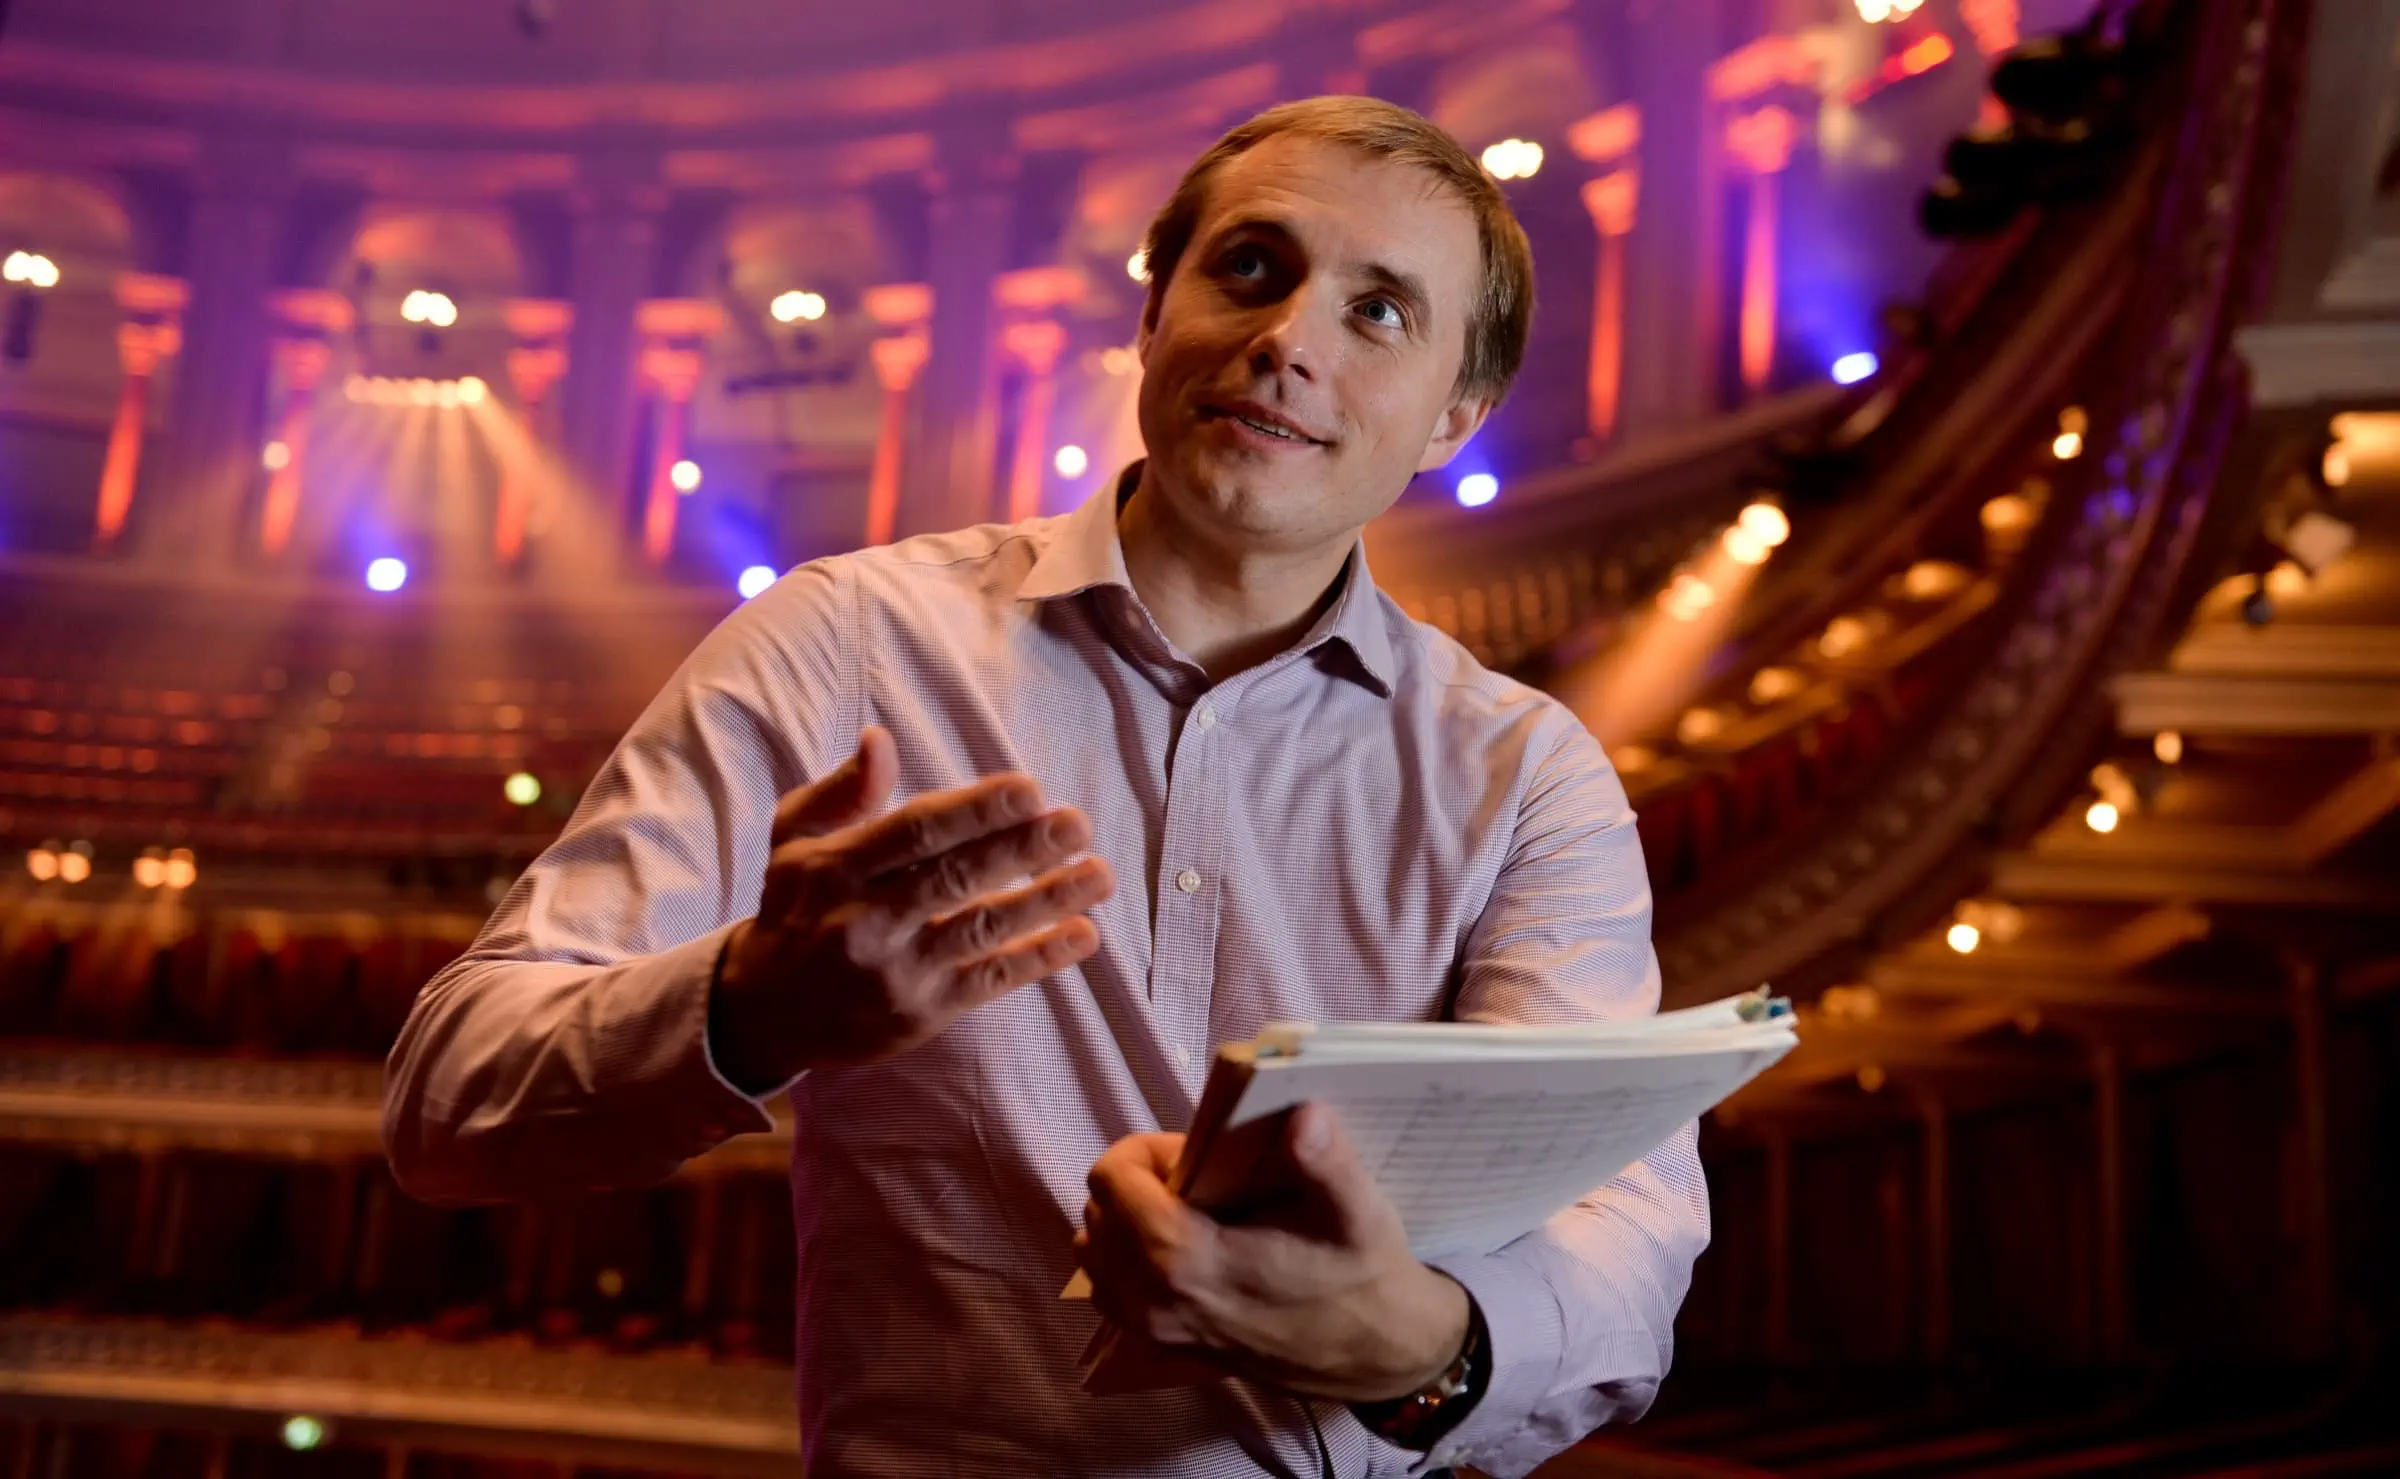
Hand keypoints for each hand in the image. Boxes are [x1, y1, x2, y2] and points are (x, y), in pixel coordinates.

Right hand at [709, 726, 1114, 1088]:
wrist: (763, 1012)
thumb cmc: (794, 907)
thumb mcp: (795, 840)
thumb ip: (841, 791)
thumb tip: (880, 739)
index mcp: (837, 867)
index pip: (916, 831)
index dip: (976, 809)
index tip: (1030, 789)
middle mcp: (865, 919)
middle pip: (955, 877)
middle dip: (1023, 848)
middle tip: (1078, 824)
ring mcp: (894, 971)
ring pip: (981, 929)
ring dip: (1047, 902)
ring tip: (1099, 875)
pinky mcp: (918, 1014)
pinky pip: (988, 981)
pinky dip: (1038, 958)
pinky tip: (1082, 935)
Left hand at [1073, 1102, 1469, 1403]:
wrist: (1374, 1355)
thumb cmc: (1361, 1275)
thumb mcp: (1355, 1209)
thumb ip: (1324, 1160)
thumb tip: (1303, 1112)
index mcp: (1185, 1261)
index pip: (1111, 1179)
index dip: (1147, 1151)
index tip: (1194, 1154)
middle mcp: (1152, 1302)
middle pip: (1097, 1213)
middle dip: (1138, 1182)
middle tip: (1197, 1179)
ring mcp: (1153, 1332)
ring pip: (1095, 1251)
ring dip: (1127, 1219)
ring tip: (1187, 1211)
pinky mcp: (1161, 1347)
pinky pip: (1110, 1287)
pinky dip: (1128, 1257)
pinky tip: (1180, 1247)